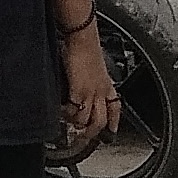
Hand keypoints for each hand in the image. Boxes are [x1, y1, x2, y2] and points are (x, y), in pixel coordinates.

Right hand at [60, 20, 121, 140]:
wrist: (82, 38)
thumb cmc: (85, 48)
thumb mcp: (92, 67)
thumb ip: (88, 79)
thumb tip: (80, 85)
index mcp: (106, 84)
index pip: (115, 107)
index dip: (115, 122)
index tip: (111, 132)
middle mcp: (101, 91)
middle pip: (102, 120)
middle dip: (93, 133)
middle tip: (83, 138)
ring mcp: (91, 93)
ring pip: (90, 121)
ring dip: (79, 127)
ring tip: (70, 127)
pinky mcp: (80, 91)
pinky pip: (76, 112)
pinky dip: (68, 116)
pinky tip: (62, 114)